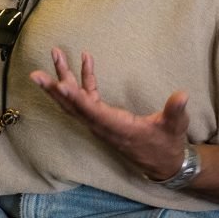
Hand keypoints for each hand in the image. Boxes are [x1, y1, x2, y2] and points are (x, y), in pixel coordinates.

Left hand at [29, 47, 190, 179]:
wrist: (163, 162)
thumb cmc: (167, 144)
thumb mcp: (175, 128)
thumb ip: (175, 111)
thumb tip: (182, 96)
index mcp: (117, 128)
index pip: (92, 112)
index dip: (75, 99)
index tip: (59, 85)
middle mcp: (102, 126)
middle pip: (72, 107)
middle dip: (54, 89)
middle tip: (37, 74)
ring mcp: (100, 122)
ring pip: (74, 101)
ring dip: (63, 78)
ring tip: (56, 55)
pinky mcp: (103, 118)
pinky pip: (88, 97)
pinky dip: (85, 79)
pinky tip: (86, 59)